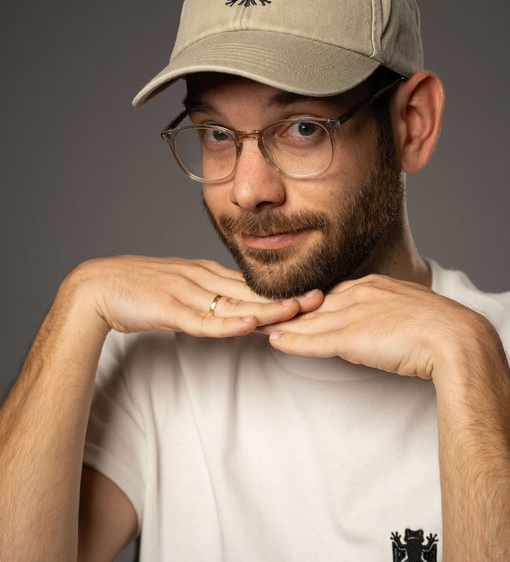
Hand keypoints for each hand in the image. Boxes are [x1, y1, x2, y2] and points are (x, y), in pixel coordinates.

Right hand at [60, 255, 323, 338]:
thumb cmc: (137, 289)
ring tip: (300, 311)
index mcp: (205, 274)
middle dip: (286, 297)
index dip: (280, 291)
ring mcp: (187, 293)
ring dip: (268, 309)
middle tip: (322, 298)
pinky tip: (251, 325)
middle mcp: (202, 280)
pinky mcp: (171, 310)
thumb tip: (229, 307)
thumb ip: (204, 298)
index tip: (309, 295)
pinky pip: (205, 320)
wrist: (98, 286)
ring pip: (235, 304)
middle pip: (251, 292)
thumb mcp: (179, 290)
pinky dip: (230, 323)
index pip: (250, 285)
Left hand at [261, 274, 486, 378]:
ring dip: (279, 324)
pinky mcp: (353, 338)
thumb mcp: (406, 311)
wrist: (455, 337)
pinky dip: (292, 342)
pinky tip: (273, 341)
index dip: (304, 301)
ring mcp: (353, 315)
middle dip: (281, 307)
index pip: (328, 294)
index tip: (285, 303)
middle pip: (310, 304)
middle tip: (255, 308)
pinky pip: (315, 340)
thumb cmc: (440, 328)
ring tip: (253, 324)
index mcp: (370, 286)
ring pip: (307, 321)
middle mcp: (357, 295)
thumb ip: (384, 314)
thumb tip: (374, 326)